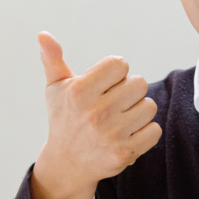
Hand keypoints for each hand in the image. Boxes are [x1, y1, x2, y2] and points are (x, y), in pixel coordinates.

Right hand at [31, 32, 161, 198]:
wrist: (67, 164)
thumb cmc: (64, 119)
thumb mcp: (56, 89)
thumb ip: (53, 59)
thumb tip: (43, 35)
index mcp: (79, 92)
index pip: (120, 64)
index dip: (116, 72)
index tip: (106, 83)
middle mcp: (96, 112)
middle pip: (139, 83)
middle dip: (129, 91)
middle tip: (115, 102)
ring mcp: (111, 134)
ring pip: (149, 106)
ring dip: (139, 110)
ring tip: (121, 118)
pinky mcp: (125, 153)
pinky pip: (154, 130)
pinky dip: (146, 131)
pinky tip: (129, 133)